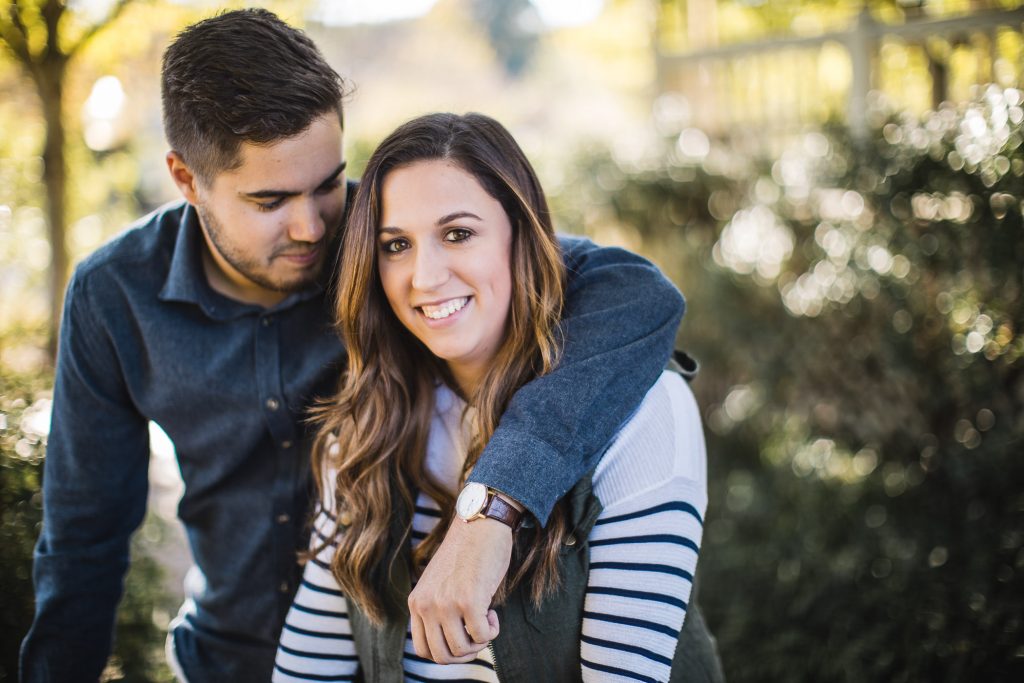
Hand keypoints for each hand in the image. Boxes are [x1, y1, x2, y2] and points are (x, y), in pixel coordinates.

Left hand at [408, 517, 512, 662]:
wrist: (480, 524)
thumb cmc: (467, 553)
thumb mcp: (439, 584)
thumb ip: (437, 609)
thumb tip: (454, 645)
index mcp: (416, 602)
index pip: (423, 649)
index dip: (446, 652)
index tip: (462, 638)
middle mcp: (426, 605)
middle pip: (441, 656)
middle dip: (464, 654)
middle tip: (477, 635)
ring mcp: (446, 604)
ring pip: (462, 650)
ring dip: (479, 641)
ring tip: (485, 619)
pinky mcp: (469, 600)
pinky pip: (482, 636)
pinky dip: (492, 631)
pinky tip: (493, 612)